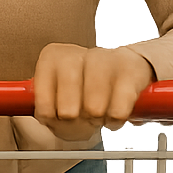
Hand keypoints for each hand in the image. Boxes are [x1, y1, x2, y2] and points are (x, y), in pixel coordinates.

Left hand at [33, 44, 153, 137]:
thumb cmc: (84, 89)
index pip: (41, 92)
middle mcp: (77, 54)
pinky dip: (115, 118)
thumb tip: (47, 118)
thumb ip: (47, 110)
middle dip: (72, 118)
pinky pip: (119, 109)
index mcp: (53, 57)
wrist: (123, 73)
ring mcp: (105, 60)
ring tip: (97, 115)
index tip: (53, 117)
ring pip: (93, 106)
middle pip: (67, 102)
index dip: (48, 112)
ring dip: (95, 118)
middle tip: (77, 118)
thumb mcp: (57, 98)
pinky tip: (113, 113)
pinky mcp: (131, 71)